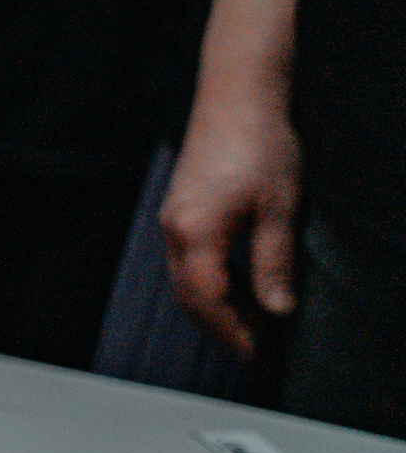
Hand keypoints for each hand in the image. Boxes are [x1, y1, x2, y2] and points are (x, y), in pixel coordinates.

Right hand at [160, 90, 301, 360]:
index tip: (253, 353)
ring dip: (213, 305)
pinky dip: (208, 282)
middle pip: (188, 295)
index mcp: (196, 233)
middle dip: (219, 325)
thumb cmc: (258, 145)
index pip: (207, 300)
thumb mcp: (279, 209)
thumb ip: (273, 263)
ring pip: (184, 279)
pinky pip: (186, 260)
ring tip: (249, 322)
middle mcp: (174, 229)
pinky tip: (235, 284)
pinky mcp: (180, 210)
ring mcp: (173, 219)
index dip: (230, 331)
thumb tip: (277, 307)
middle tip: (251, 347)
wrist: (236, 99)